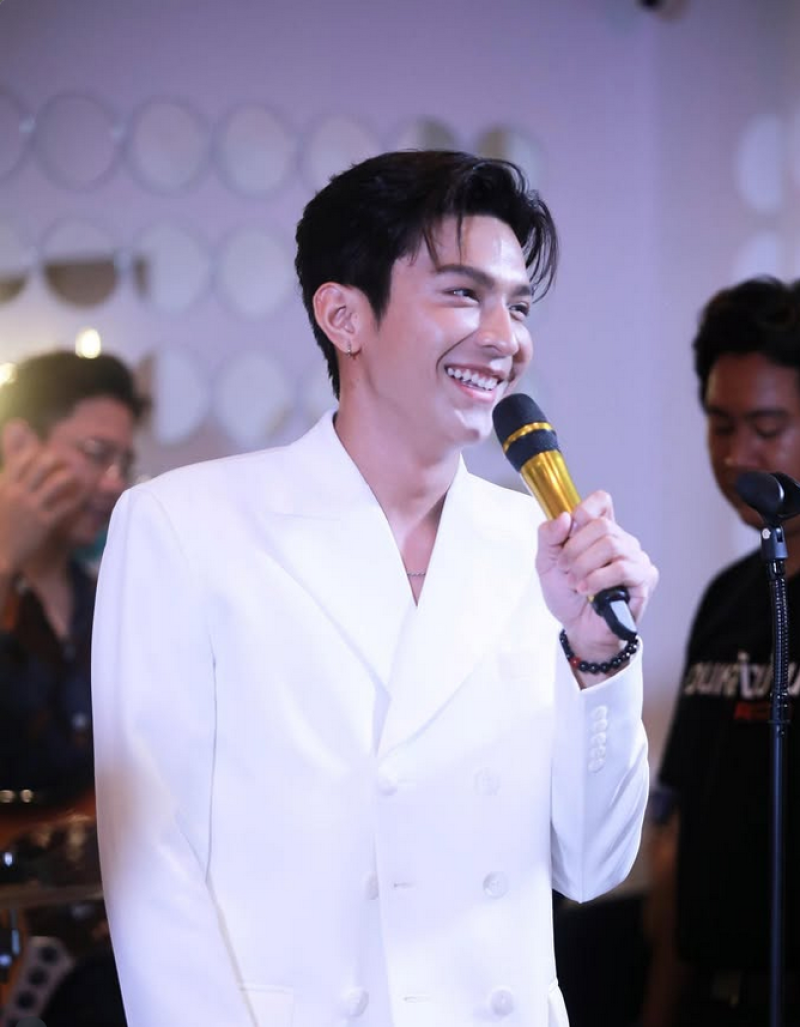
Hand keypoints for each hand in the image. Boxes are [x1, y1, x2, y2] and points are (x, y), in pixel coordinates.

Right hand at [0, 420, 85, 575]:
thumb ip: (7, 483)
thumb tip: (12, 468)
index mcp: (5, 486)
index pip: (23, 459)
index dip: (38, 453)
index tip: (47, 454)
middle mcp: (18, 493)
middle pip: (42, 465)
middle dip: (57, 459)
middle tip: (67, 462)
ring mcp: (32, 508)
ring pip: (58, 482)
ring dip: (70, 477)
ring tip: (77, 478)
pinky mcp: (45, 523)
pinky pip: (66, 505)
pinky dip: (75, 499)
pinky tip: (81, 497)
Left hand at [536, 490, 657, 665]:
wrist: (578, 628)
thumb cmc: (567, 594)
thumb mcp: (546, 563)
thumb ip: (549, 537)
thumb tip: (565, 517)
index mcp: (599, 531)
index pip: (602, 501)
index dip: (584, 511)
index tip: (568, 531)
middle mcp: (621, 540)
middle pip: (603, 525)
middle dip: (576, 549)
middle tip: (566, 570)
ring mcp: (636, 558)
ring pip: (612, 545)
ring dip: (585, 566)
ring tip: (575, 583)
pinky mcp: (644, 579)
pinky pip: (623, 569)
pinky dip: (598, 579)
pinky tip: (587, 590)